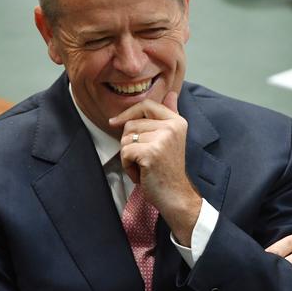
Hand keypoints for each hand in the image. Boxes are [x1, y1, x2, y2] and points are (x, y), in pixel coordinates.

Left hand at [109, 92, 201, 244]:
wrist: (177, 197)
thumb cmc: (169, 170)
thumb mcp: (172, 139)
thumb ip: (170, 115)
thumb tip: (172, 94)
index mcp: (177, 121)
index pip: (146, 104)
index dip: (128, 113)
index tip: (115, 123)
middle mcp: (172, 127)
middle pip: (131, 123)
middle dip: (130, 143)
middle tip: (144, 159)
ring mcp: (162, 139)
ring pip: (126, 138)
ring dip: (128, 156)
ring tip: (144, 166)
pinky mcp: (151, 153)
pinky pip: (125, 152)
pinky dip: (128, 166)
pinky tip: (141, 174)